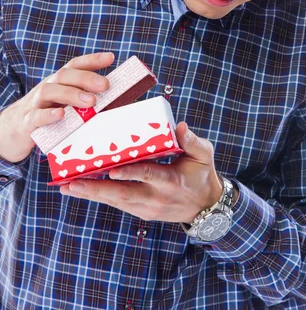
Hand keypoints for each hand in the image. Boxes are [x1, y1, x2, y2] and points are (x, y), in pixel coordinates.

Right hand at [0, 51, 113, 162]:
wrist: (11, 132)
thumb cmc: (47, 117)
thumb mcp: (66, 106)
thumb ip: (85, 102)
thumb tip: (117, 102)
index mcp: (59, 83)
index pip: (74, 66)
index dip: (92, 60)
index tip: (111, 57)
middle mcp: (47, 88)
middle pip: (64, 75)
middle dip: (86, 78)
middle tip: (105, 85)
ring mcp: (34, 104)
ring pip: (49, 91)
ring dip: (71, 94)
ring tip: (91, 101)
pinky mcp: (26, 123)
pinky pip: (35, 116)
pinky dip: (48, 115)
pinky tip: (61, 114)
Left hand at [59, 122, 226, 224]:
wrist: (206, 207)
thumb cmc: (203, 175)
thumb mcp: (204, 156)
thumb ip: (193, 141)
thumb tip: (181, 126)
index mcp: (171, 180)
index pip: (148, 175)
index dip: (130, 173)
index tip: (111, 169)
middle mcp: (155, 197)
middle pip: (123, 194)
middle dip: (97, 189)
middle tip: (72, 183)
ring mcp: (146, 208)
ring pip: (115, 201)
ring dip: (91, 194)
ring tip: (67, 187)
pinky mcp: (140, 212)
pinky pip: (117, 203)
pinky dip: (99, 196)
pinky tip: (81, 189)